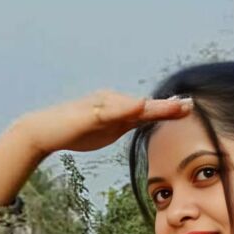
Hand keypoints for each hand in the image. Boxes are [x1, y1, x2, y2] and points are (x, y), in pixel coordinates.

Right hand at [16, 89, 192, 157]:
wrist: (44, 132)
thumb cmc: (74, 132)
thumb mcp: (107, 130)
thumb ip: (125, 124)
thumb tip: (144, 121)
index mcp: (117, 107)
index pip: (146, 110)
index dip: (166, 110)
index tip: (188, 108)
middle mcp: (112, 101)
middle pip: (144, 106)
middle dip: (167, 107)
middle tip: (189, 106)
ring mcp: (101, 105)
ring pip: (133, 106)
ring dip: (154, 106)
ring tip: (175, 107)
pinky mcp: (89, 113)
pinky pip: (110, 110)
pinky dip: (126, 107)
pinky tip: (141, 105)